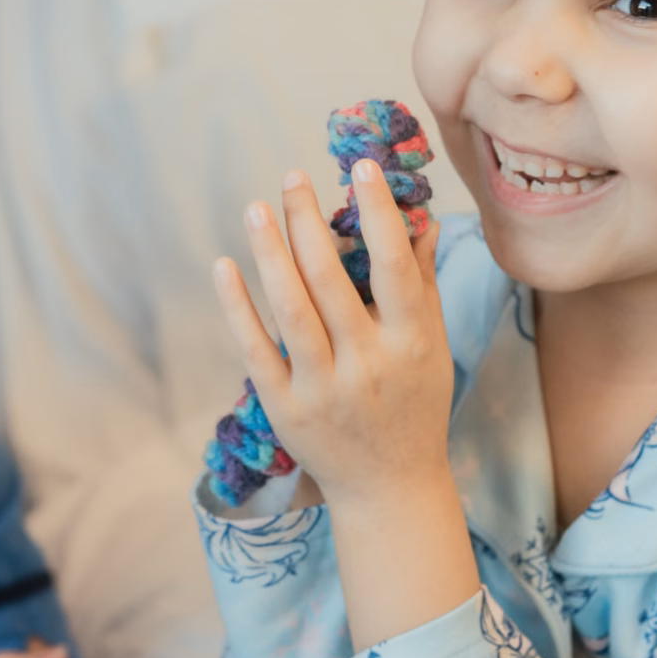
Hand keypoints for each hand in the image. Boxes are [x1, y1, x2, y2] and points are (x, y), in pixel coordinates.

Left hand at [212, 161, 455, 517]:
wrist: (390, 489)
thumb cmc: (415, 406)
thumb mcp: (432, 346)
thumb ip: (422, 282)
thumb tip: (418, 217)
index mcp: (411, 344)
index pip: (394, 268)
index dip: (378, 215)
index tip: (359, 168)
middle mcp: (367, 365)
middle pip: (330, 281)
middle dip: (308, 222)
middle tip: (292, 178)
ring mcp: (321, 389)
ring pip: (290, 309)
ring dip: (270, 253)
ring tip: (256, 207)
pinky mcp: (284, 408)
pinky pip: (255, 348)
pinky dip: (237, 307)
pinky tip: (224, 265)